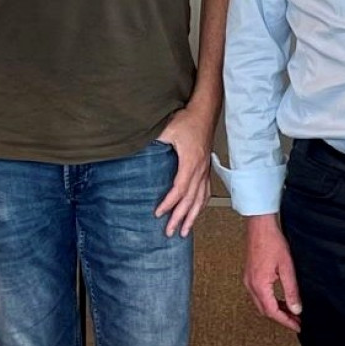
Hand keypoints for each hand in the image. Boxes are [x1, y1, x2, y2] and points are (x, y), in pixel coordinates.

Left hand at [153, 106, 212, 237]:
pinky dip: (201, 205)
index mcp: (190, 162)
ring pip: (200, 199)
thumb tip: (138, 145)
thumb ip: (156, 140)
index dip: (169, 203)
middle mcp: (199, 170)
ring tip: (185, 231)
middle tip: (170, 232)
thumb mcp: (169, 128)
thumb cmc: (188, 120)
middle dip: (180, 218)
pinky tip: (196, 212)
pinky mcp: (206, 169)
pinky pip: (205, 192)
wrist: (205, 113)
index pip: (180, 189)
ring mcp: (204, 171)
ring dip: (192, 217)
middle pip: (190, 200)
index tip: (159, 213)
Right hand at [242, 215, 302, 331]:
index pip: (272, 312)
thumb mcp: (287, 268)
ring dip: (275, 309)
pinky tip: (280, 299)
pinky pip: (258, 295)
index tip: (297, 326)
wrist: (260, 227)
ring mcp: (248, 280)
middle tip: (296, 321)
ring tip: (291, 311)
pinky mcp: (249, 275)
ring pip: (261, 304)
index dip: (285, 321)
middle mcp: (250, 285)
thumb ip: (291, 290)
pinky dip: (270, 301)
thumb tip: (296, 309)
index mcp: (259, 285)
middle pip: (265, 311)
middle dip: (281, 317)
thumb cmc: (272, 242)